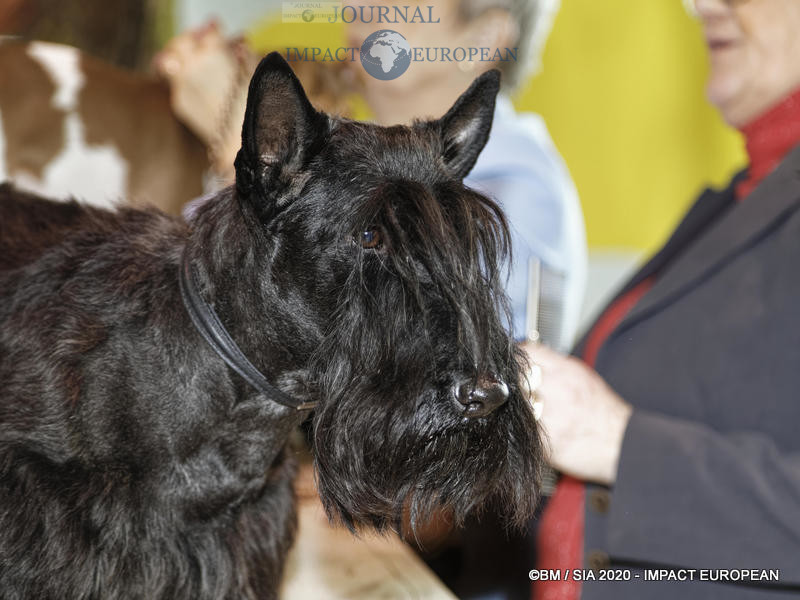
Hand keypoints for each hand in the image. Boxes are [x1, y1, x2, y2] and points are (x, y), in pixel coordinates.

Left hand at [520, 342, 632, 485]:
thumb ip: (556, 367)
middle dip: (511, 383)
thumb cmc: (605, 413)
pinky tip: (527, 430)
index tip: (511, 365)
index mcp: (566, 372)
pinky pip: (522, 431)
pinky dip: (521, 430)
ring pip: (515, 404)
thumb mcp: (584, 377)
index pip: (527, 353)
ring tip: (520, 411)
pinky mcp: (544, 440)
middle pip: (516, 377)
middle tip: (511, 391)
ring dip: (514, 407)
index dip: (515, 358)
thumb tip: (531, 360)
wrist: (623, 445)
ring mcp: (549, 415)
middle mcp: (556, 389)